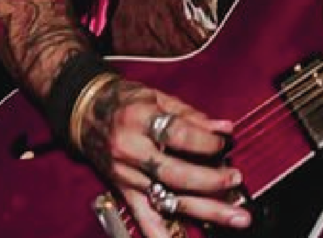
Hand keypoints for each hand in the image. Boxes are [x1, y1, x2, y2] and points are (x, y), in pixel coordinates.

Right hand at [77, 77, 251, 232]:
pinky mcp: (125, 192)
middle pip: (174, 173)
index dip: (205, 141)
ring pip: (168, 199)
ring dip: (204, 210)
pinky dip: (163, 235)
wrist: (86, 113)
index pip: (177, 134)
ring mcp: (127, 176)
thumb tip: (225, 129)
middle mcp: (130, 151)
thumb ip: (192, 115)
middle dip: (211, 181)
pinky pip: (145, 218)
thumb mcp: (157, 97)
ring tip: (234, 216)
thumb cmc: (124, 102)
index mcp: (138, 120)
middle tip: (236, 181)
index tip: (224, 143)